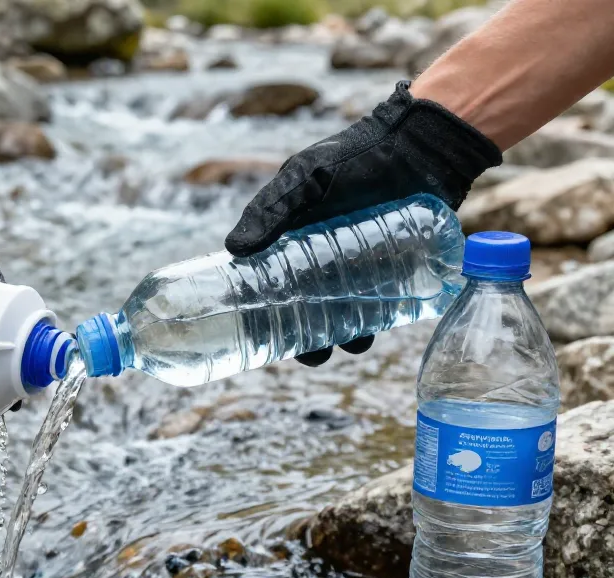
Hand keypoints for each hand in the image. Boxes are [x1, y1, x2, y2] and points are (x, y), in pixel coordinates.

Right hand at [225, 81, 500, 366]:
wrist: (420, 146)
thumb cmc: (355, 156)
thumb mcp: (304, 179)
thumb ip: (270, 210)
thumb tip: (233, 250)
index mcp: (289, 242)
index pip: (268, 287)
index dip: (263, 318)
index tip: (260, 342)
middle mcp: (320, 259)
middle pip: (307, 312)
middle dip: (308, 341)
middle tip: (316, 354)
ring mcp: (357, 267)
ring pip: (345, 315)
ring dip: (346, 338)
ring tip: (353, 342)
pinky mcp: (392, 269)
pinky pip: (381, 306)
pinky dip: (378, 323)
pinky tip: (377, 329)